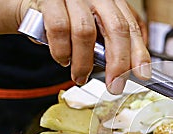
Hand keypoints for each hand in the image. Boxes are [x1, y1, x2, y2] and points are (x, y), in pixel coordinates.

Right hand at [21, 0, 150, 93]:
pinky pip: (59, 29)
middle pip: (116, 28)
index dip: (139, 53)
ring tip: (80, 77)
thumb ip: (109, 42)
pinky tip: (62, 59)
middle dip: (118, 63)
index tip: (143, 74)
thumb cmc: (65, 18)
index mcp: (111, 2)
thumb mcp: (93, 27)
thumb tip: (128, 69)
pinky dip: (62, 51)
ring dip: (84, 63)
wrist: (30, 4)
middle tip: (115, 86)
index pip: (131, 27)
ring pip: (86, 32)